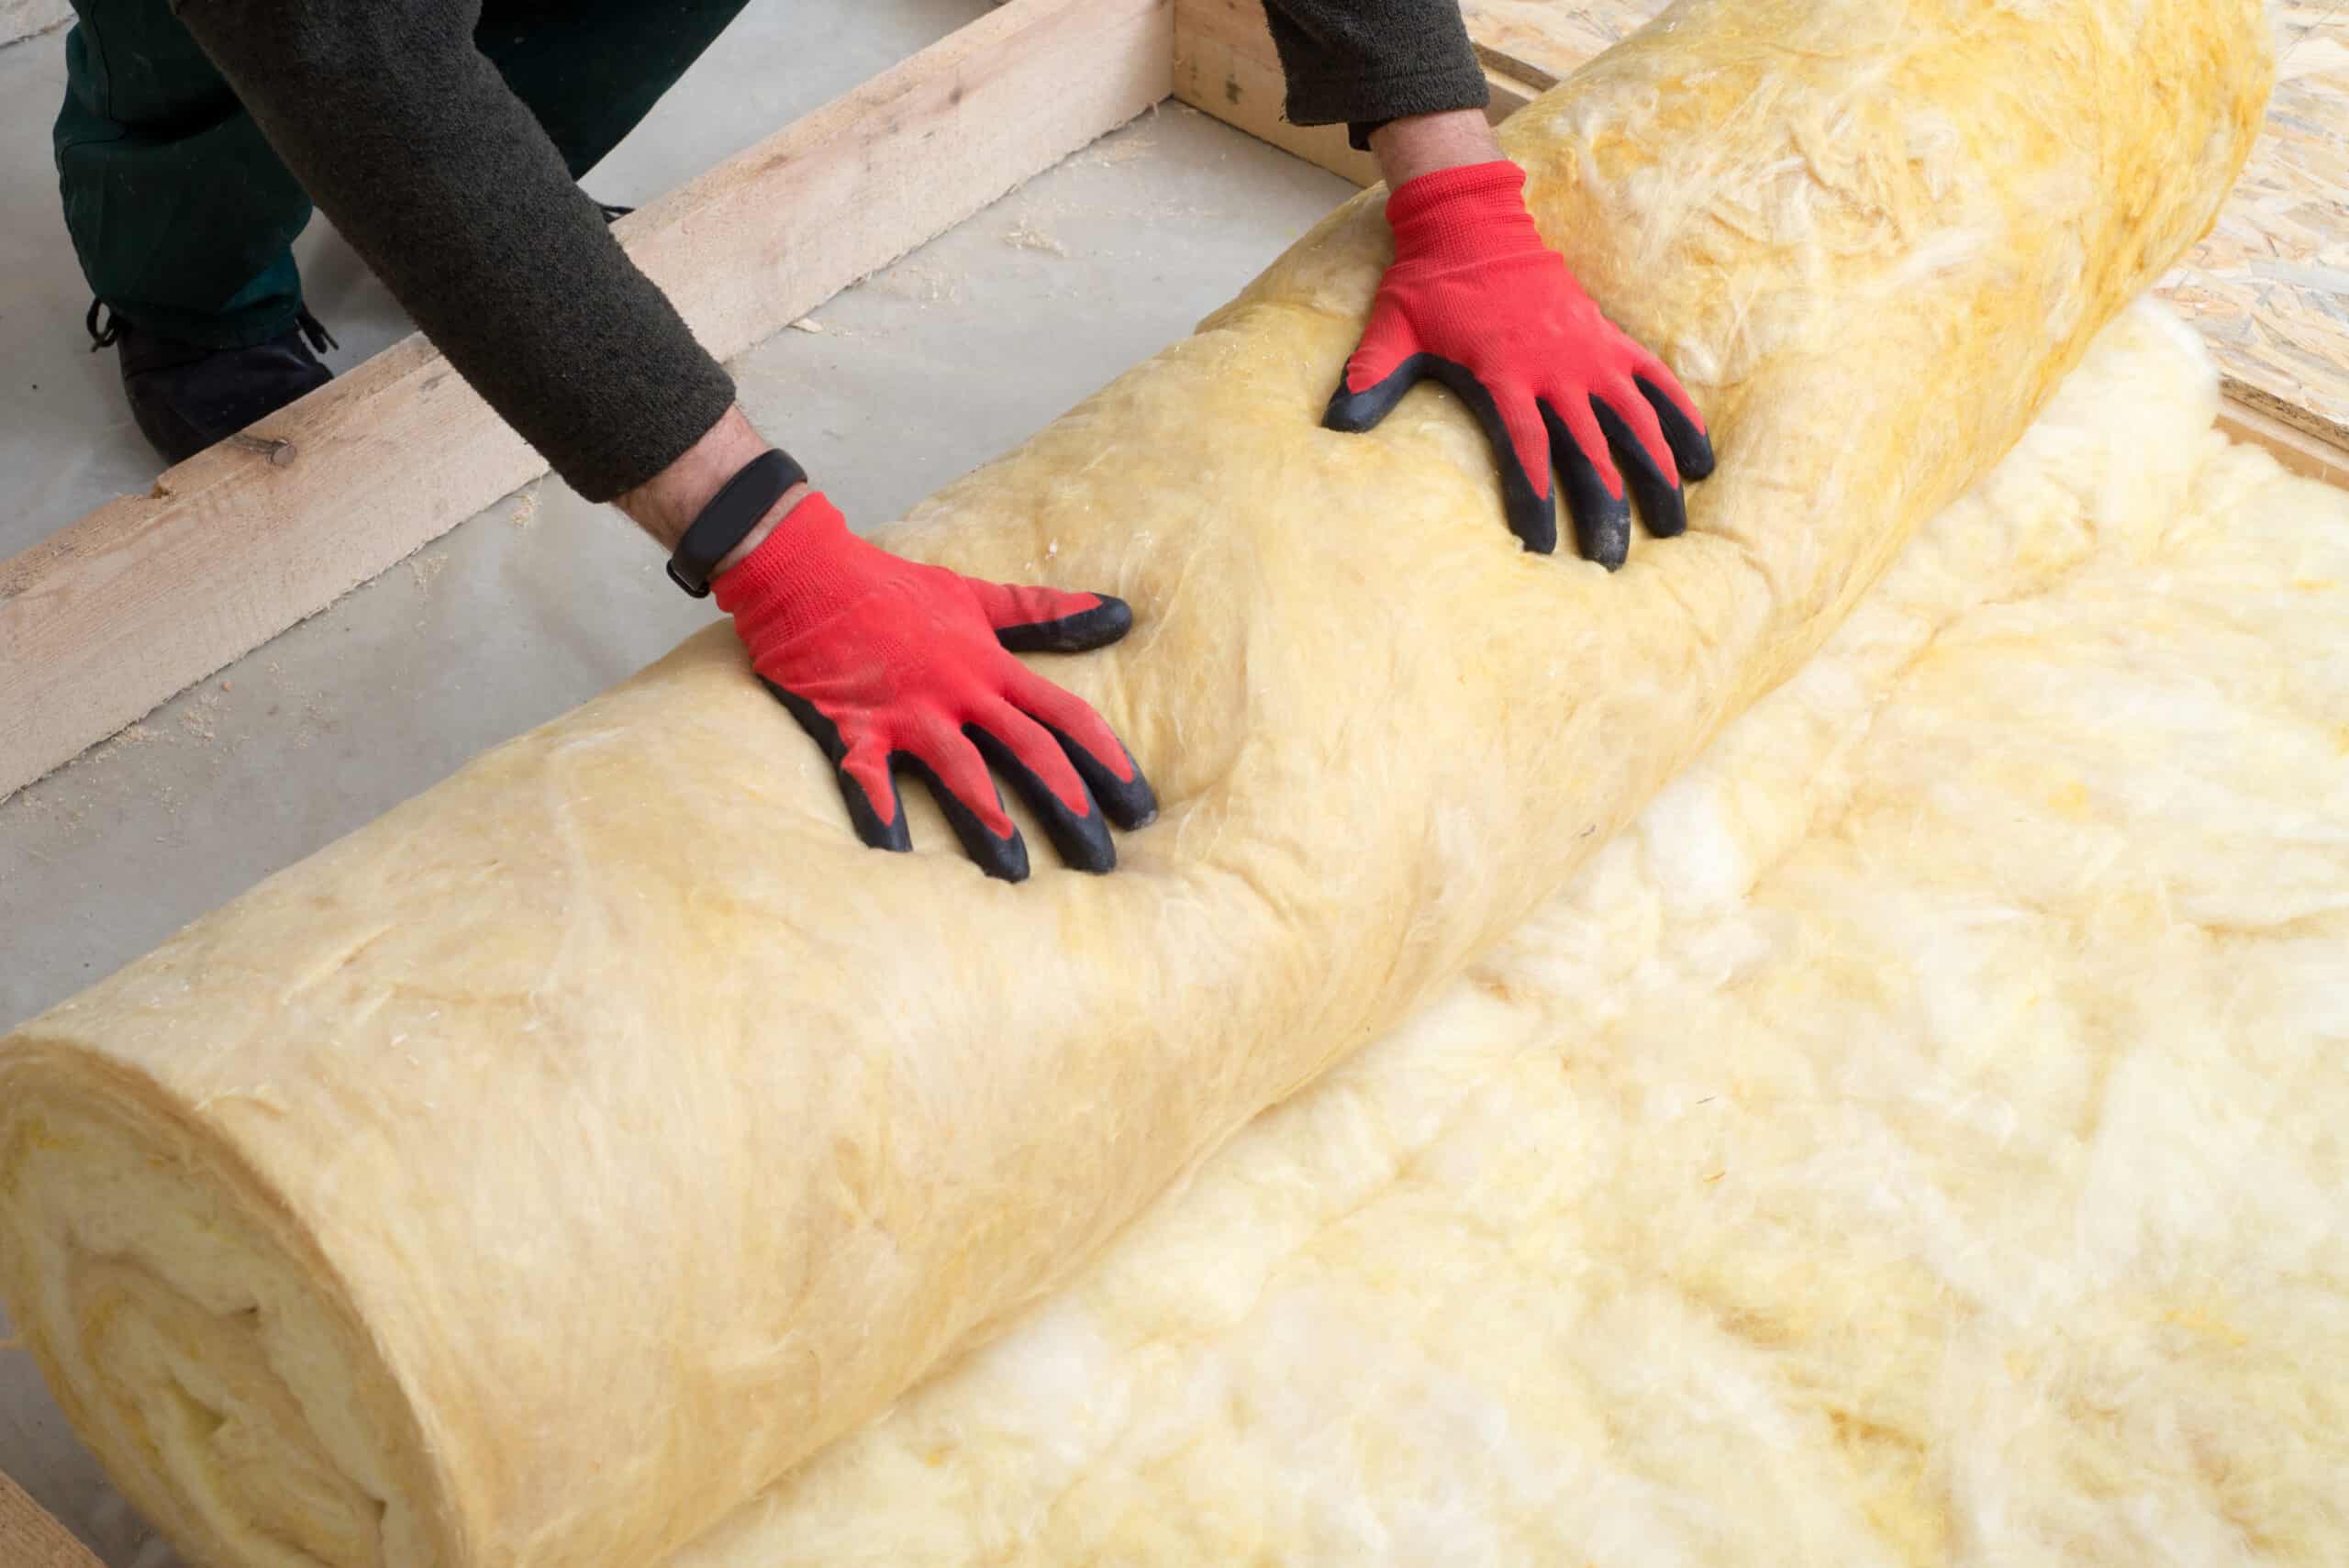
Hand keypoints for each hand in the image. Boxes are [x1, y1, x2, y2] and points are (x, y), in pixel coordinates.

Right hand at [713, 492, 1156, 880]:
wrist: (806, 569)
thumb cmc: (893, 586)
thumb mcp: (977, 596)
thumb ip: (1046, 611)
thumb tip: (1120, 613)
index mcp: (991, 665)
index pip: (1066, 714)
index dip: (1107, 760)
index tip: (1139, 805)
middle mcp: (959, 690)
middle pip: (1030, 751)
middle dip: (1069, 805)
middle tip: (1102, 861)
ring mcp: (907, 710)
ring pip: (962, 771)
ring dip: (991, 822)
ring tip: (1020, 875)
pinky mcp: (854, 725)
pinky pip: (869, 778)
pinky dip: (881, 816)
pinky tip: (899, 856)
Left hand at [1324, 159, 1713, 566]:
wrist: (1472, 221)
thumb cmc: (1427, 284)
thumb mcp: (1390, 332)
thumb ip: (1368, 381)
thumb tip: (1333, 427)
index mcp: (1504, 375)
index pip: (1526, 452)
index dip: (1535, 503)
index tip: (1541, 552)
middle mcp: (1556, 368)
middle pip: (1589, 451)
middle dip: (1603, 509)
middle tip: (1612, 564)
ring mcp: (1589, 353)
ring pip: (1634, 423)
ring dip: (1657, 474)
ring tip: (1675, 526)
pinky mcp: (1609, 338)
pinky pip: (1655, 382)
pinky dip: (1681, 418)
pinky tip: (1700, 460)